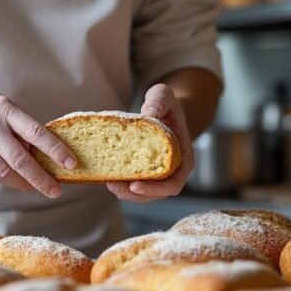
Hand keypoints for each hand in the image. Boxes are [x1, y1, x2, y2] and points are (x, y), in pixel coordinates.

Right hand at [0, 71, 75, 197]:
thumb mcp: (1, 105)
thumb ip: (20, 128)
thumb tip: (44, 156)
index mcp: (5, 109)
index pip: (37, 133)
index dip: (56, 150)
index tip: (71, 164)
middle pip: (21, 161)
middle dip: (41, 180)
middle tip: (55, 191)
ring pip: (3, 174)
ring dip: (18, 182)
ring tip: (26, 182)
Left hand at [106, 84, 194, 202]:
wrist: (163, 110)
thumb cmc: (166, 104)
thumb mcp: (164, 95)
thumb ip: (158, 101)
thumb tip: (148, 114)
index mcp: (183, 158)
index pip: (174, 183)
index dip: (155, 189)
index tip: (135, 185)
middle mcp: (172, 171)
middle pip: (156, 194)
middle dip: (135, 194)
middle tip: (113, 185)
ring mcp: (158, 174)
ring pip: (144, 193)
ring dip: (125, 192)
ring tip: (108, 182)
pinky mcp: (145, 172)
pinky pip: (134, 184)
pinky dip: (122, 184)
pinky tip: (106, 176)